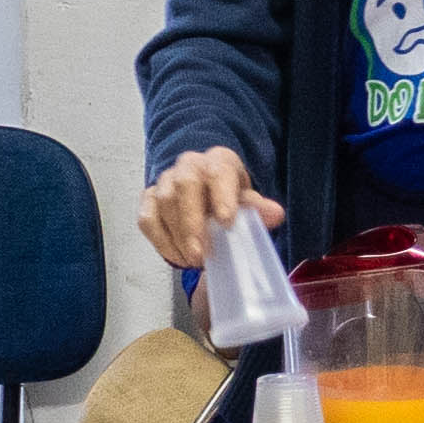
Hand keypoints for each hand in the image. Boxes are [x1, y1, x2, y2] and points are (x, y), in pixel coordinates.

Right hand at [138, 145, 278, 275]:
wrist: (205, 196)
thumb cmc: (227, 199)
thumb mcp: (247, 202)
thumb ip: (258, 209)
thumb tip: (275, 214)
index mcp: (218, 162)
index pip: (219, 173)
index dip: (222, 196)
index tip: (226, 222)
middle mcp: (189, 165)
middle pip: (184, 185)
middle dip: (191, 223)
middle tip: (199, 254)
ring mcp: (166, 180)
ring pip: (163, 203)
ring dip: (177, 237)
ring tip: (193, 260)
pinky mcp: (149, 198)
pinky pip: (148, 218)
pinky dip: (161, 241)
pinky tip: (177, 256)